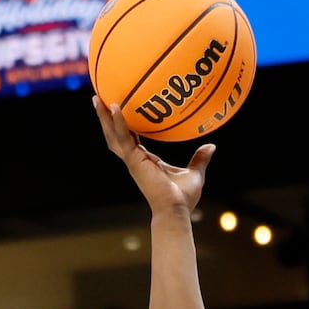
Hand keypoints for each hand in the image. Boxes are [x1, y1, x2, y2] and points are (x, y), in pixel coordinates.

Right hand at [93, 96, 213, 214]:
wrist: (176, 209)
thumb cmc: (183, 196)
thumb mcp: (194, 173)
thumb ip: (200, 159)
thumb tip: (211, 146)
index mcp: (145, 161)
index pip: (130, 138)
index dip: (123, 125)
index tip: (119, 109)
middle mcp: (134, 159)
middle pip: (114, 135)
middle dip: (105, 118)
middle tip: (98, 99)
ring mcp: (132, 160)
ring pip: (113, 134)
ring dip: (104, 117)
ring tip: (97, 99)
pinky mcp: (134, 161)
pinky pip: (124, 138)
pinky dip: (119, 123)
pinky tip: (116, 108)